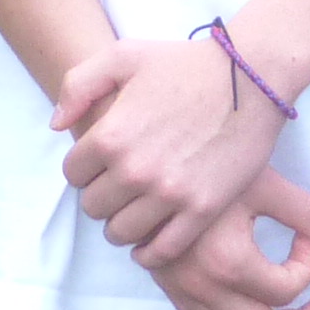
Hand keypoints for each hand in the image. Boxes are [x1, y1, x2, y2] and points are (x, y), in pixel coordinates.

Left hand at [56, 35, 287, 269]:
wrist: (252, 77)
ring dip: (121, 225)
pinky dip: (150, 253)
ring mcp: (169, 194)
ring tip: (132, 212)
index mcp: (111, 135)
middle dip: (101, 197)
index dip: (84, 169)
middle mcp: (135, 170)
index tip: (100, 165)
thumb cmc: (186, 63)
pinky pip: (162, 250)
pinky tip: (149, 242)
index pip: (73, 174)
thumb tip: (57, 126)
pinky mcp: (202, 209)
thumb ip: (78, 85)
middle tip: (117, 187)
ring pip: (121, 233)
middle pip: (93, 207)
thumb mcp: (124, 56)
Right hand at [145, 167, 309, 309]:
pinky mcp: (169, 288)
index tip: (306, 237)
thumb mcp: (263, 184)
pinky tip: (249, 304)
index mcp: (228, 263)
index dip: (307, 264)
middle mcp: (203, 288)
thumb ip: (305, 213)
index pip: (286, 289)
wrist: (152, 165)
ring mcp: (182, 292)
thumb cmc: (209, 167)